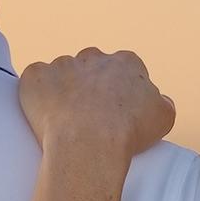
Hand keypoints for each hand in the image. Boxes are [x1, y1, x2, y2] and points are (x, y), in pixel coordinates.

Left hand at [16, 48, 175, 163]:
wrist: (89, 144)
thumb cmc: (128, 133)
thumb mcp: (164, 118)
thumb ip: (162, 102)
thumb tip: (158, 99)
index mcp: (126, 63)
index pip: (125, 69)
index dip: (120, 91)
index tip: (116, 111)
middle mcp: (94, 57)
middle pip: (92, 67)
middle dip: (90, 86)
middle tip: (89, 116)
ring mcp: (62, 64)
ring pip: (62, 73)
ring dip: (63, 91)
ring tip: (65, 120)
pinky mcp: (36, 76)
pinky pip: (35, 80)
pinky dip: (37, 95)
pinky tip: (45, 115)